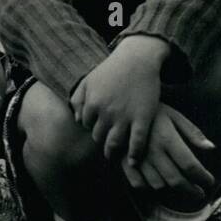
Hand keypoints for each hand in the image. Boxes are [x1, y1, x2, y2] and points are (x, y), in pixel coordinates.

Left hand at [71, 37, 166, 164]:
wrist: (138, 59)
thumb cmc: (112, 69)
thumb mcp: (89, 80)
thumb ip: (78, 98)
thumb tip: (76, 119)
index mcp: (92, 103)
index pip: (86, 125)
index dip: (92, 127)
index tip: (98, 129)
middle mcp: (106, 113)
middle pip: (98, 136)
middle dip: (101, 140)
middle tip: (105, 145)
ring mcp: (125, 117)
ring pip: (114, 144)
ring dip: (112, 152)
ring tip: (114, 155)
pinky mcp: (143, 118)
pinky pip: (137, 143)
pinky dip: (134, 155)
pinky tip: (133, 161)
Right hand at [121, 104, 216, 196]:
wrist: (121, 107)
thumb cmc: (153, 111)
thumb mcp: (174, 116)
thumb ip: (193, 133)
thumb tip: (211, 148)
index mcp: (167, 138)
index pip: (190, 165)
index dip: (203, 177)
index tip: (210, 181)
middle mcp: (152, 151)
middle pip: (176, 180)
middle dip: (191, 190)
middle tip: (200, 193)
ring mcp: (137, 159)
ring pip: (158, 185)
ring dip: (172, 190)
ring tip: (182, 188)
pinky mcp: (123, 162)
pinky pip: (138, 184)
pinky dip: (150, 188)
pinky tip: (160, 184)